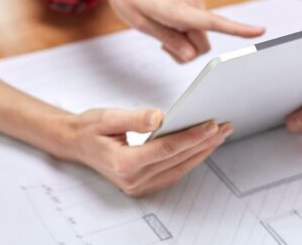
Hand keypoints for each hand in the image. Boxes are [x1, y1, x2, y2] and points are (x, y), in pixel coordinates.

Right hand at [61, 108, 232, 195]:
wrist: (76, 143)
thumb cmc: (90, 129)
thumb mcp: (107, 117)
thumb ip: (135, 118)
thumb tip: (160, 117)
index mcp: (123, 163)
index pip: (165, 149)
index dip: (190, 136)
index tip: (210, 124)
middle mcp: (133, 179)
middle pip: (177, 160)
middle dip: (204, 142)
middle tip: (225, 125)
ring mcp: (139, 185)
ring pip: (180, 168)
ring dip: (202, 151)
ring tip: (220, 133)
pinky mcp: (145, 184)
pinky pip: (174, 172)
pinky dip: (190, 157)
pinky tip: (202, 144)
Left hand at [98, 0, 264, 61]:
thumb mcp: (139, 24)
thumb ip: (168, 40)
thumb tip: (192, 56)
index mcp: (174, 8)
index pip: (211, 23)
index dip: (237, 30)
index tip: (260, 31)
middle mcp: (190, 0)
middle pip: (204, 41)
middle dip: (189, 51)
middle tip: (164, 48)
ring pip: (202, 31)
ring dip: (187, 38)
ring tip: (162, 28)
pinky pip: (200, 20)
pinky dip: (188, 26)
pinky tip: (168, 17)